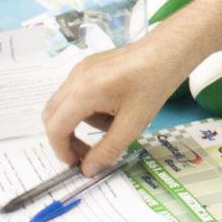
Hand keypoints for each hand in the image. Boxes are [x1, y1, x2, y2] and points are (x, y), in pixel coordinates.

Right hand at [41, 35, 186, 174]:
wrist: (168, 51)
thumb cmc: (153, 85)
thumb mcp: (132, 124)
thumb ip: (107, 149)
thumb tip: (88, 170)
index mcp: (82, 92)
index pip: (55, 128)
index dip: (61, 150)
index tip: (77, 163)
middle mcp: (75, 78)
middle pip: (52, 115)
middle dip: (66, 138)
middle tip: (87, 152)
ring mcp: (81, 69)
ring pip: (65, 105)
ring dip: (80, 122)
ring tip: (113, 125)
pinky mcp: (89, 65)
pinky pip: (76, 92)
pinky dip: (87, 108)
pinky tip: (114, 109)